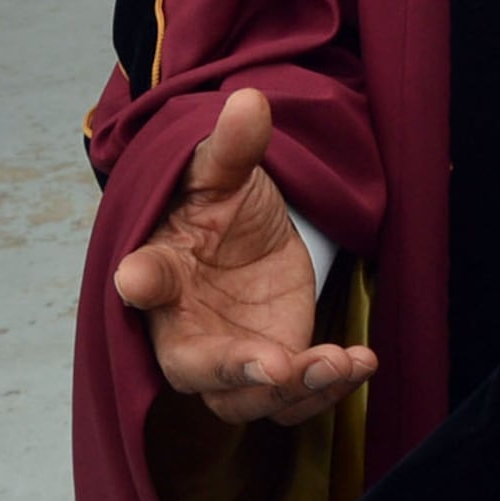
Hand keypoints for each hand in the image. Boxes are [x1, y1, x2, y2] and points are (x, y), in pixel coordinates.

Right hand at [110, 88, 374, 424]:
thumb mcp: (224, 171)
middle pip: (196, 367)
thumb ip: (232, 147)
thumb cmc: (217, 205)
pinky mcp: (276, 368)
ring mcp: (231, 358)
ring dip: (296, 389)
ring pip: (250, 399)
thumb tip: (249, 100)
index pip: (144, 279)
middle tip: (273, 366)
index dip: (142, 281)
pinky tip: (361, 362)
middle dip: (234, 370)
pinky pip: (295, 397)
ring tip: (339, 361)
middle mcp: (185, 328)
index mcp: (159, 272)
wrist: (245, 233)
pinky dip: (328, 388)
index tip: (138, 279)